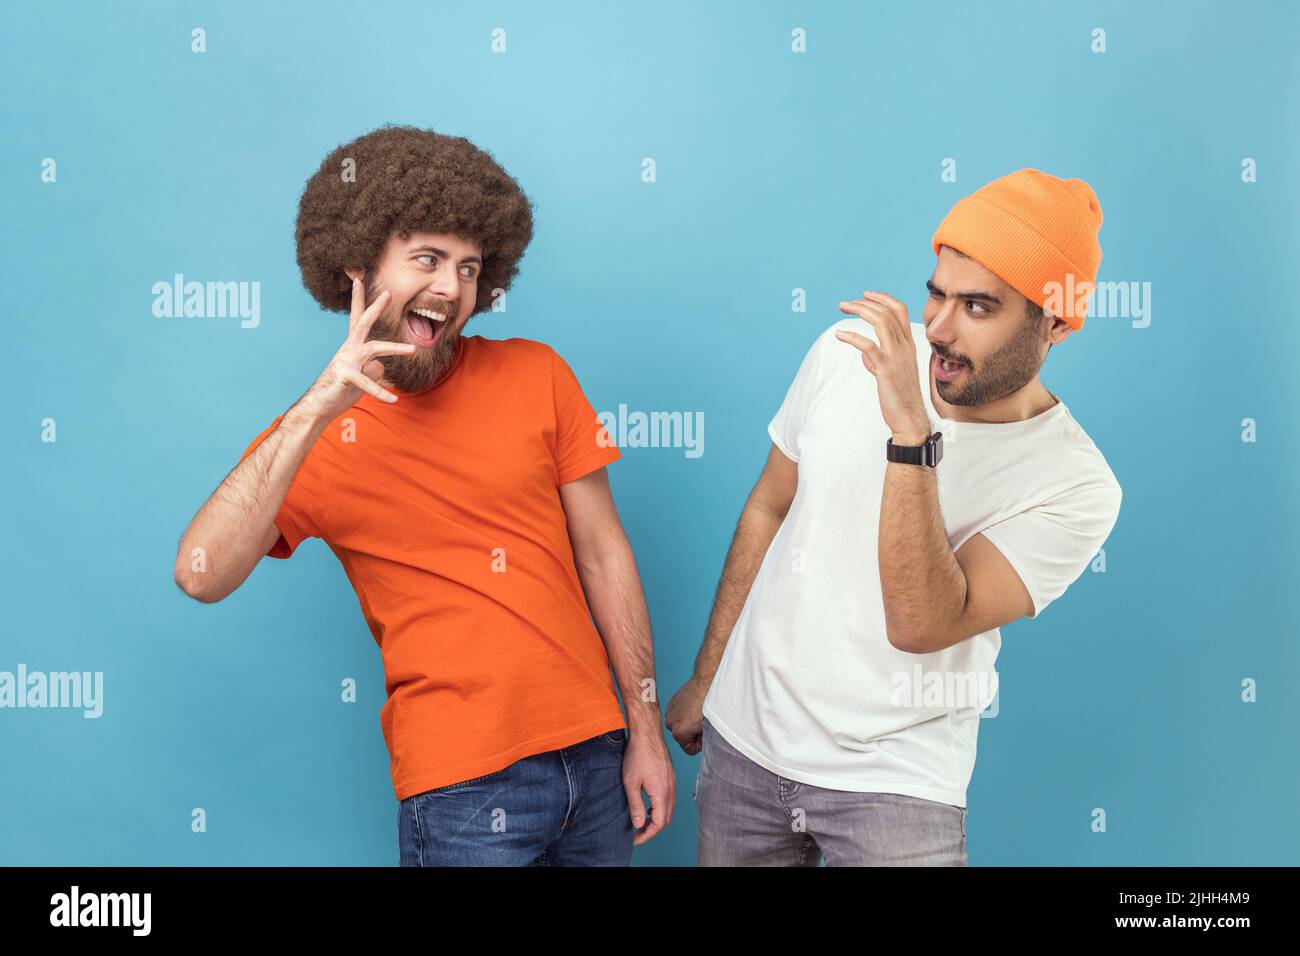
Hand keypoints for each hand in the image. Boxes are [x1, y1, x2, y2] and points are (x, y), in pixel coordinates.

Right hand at [297, 276, 415, 421]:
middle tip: (388, 293)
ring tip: (413, 350)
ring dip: (394, 348)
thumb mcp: (362, 377)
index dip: (360, 299)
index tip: (360, 279)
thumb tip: (381, 366)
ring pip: (373, 349)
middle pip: (363, 323)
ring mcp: (345, 362)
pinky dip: (381, 392)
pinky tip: (393, 399)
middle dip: (376, 308)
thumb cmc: (341, 390)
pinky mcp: (344, 377)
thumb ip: (373, 368)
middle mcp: (348, 349)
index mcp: (352, 347)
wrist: (319, 407)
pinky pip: (367, 383)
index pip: (358, 319)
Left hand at [623, 728, 675, 845]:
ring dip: (657, 819)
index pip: (658, 823)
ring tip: (642, 821)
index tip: (636, 838)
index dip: (647, 834)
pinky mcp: (670, 778)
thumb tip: (638, 823)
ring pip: (669, 809)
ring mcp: (672, 783)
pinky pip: (669, 799)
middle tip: (638, 833)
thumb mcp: (631, 782)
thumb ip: (635, 805)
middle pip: (666, 819)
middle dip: (652, 829)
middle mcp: (671, 790)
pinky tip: (649, 806)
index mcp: (662, 793)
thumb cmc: (638, 754)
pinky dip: (660, 808)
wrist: (647, 734)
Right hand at [665, 675, 707, 755]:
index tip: (704, 733)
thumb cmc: (709, 706)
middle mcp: (670, 724)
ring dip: (687, 723)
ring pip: (679, 725)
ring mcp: (669, 713)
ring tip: (697, 713)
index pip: (690, 750)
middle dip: (692, 733)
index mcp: (679, 733)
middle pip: (683, 738)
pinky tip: (692, 706)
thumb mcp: (709, 729)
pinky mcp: (670, 703)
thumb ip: (703, 742)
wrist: (705, 684)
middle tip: (702, 722)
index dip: (700, 743)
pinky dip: (683, 713)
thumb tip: (702, 745)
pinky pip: (676, 715)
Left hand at [835, 290, 931, 442]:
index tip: (865, 295)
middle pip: (887, 311)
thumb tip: (865, 354)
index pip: (899, 310)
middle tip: (845, 303)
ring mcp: (897, 356)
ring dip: (860, 310)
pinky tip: (839, 335)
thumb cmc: (899, 396)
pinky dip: (852, 337)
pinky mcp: (886, 369)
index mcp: (908, 344)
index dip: (882, 298)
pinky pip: (869, 346)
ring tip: (843, 308)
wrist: (909, 418)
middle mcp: (905, 346)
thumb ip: (879, 359)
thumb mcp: (891, 372)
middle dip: (865, 302)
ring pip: (881, 322)